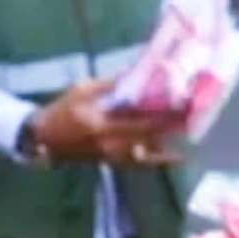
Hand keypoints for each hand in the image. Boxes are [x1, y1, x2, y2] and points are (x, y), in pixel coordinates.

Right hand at [30, 79, 184, 167]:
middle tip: (195, 114)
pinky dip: (160, 159)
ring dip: (170, 142)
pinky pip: (141, 163)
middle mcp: (111, 144)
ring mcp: (114, 156)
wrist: (44, 139)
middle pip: (150, 135)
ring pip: (149, 153)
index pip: (141, 119)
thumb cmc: (62, 110)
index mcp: (102, 124)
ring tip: (191, 131)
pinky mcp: (114, 162)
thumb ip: (111, 84)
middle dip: (173, 125)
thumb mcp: (83, 90)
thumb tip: (138, 73)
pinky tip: (177, 156)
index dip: (164, 112)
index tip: (184, 101)